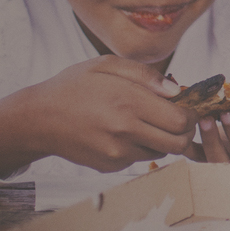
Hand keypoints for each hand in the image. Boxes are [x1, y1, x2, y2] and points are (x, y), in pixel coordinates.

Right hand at [0, 56, 193, 177]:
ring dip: (164, 139)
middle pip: (179, 143)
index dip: (191, 114)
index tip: (186, 105)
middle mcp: (125, 132)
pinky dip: (142, 147)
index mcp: (129, 103)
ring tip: (148, 121)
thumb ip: (147, 75)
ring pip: (162, 152)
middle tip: (177, 117)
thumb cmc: (74, 86)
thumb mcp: (108, 64)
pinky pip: (140, 159)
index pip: (182, 120)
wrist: (38, 118)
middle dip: (185, 130)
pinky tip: (127, 132)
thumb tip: (177, 90)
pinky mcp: (108, 166)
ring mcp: (116, 153)